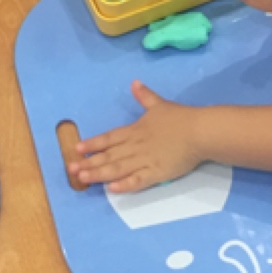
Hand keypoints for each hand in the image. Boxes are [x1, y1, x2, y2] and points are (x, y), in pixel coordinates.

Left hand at [73, 82, 204, 195]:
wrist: (200, 131)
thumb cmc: (180, 118)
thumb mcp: (159, 104)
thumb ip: (144, 96)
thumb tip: (135, 83)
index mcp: (135, 130)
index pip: (109, 138)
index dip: (93, 143)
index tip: (77, 148)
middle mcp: (136, 146)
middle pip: (109, 155)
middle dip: (89, 162)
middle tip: (71, 169)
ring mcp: (145, 160)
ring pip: (118, 168)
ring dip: (100, 174)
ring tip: (83, 179)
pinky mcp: (157, 173)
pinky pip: (138, 181)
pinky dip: (124, 185)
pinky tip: (111, 189)